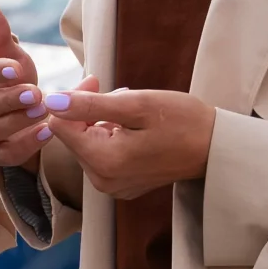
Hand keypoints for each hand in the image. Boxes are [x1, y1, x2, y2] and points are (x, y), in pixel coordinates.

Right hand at [0, 2, 63, 171]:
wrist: (24, 113)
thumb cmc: (11, 79)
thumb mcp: (9, 55)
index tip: (15, 67)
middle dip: (9, 100)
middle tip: (35, 93)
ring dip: (19, 121)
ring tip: (44, 110)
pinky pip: (9, 153)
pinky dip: (28, 144)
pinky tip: (48, 132)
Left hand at [42, 87, 215, 198]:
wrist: (216, 147)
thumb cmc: (182, 121)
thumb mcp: (136, 105)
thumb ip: (90, 105)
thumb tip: (51, 101)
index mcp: (103, 162)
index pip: (60, 125)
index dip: (71, 99)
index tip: (96, 82)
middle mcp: (102, 181)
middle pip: (72, 136)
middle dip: (85, 109)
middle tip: (113, 89)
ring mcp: (112, 186)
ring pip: (86, 143)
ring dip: (99, 120)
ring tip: (127, 107)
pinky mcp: (122, 185)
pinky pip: (101, 154)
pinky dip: (110, 134)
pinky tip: (130, 124)